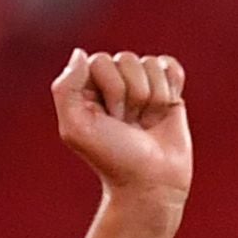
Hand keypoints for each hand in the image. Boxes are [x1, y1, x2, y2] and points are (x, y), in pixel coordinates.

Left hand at [52, 49, 190, 204]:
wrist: (152, 184)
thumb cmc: (112, 159)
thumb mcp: (76, 128)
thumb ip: (65, 88)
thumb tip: (80, 53)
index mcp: (86, 86)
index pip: (101, 61)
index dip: (111, 90)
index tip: (112, 121)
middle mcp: (113, 81)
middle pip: (128, 60)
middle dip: (133, 96)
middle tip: (130, 125)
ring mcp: (142, 85)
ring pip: (152, 65)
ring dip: (153, 99)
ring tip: (146, 123)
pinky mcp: (168, 92)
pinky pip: (171, 67)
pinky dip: (173, 86)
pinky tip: (165, 109)